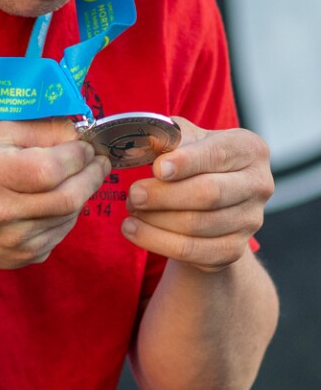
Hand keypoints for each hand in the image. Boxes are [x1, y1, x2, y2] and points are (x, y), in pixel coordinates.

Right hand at [0, 117, 110, 275]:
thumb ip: (38, 129)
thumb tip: (78, 133)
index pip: (49, 168)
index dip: (76, 155)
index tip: (84, 146)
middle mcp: (0, 211)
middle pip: (68, 196)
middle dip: (92, 175)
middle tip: (98, 162)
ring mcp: (15, 240)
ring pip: (71, 215)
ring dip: (83, 193)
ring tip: (78, 177)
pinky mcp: (26, 257)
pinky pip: (63, 231)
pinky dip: (69, 213)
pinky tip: (58, 201)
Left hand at [122, 118, 273, 271]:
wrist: (207, 198)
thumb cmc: (191, 159)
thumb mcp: (182, 140)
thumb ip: (165, 138)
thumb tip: (143, 142)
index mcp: (248, 149)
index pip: (217, 155)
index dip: (186, 162)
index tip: (157, 169)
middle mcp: (258, 185)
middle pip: (210, 194)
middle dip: (164, 195)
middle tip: (133, 194)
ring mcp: (250, 221)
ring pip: (197, 226)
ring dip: (155, 220)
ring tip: (131, 210)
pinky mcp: (233, 250)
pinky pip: (192, 251)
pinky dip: (157, 241)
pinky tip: (134, 230)